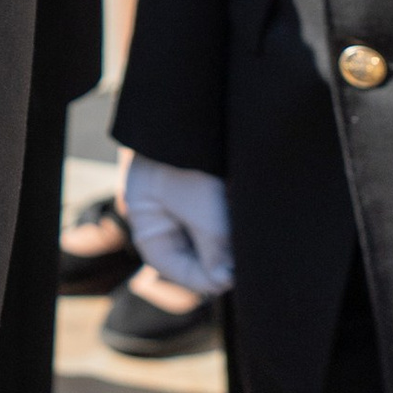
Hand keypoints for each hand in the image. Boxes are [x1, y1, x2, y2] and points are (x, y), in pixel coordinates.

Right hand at [123, 157, 234, 296]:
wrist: (191, 110)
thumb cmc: (187, 159)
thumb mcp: (201, 210)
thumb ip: (214, 249)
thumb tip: (224, 281)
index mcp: (148, 225)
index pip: (174, 269)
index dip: (203, 279)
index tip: (233, 280)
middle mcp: (162, 218)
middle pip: (192, 255)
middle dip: (218, 258)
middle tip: (245, 261)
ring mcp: (181, 205)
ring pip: (208, 239)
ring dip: (227, 240)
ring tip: (243, 232)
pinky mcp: (202, 193)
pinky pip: (216, 220)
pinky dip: (229, 222)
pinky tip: (241, 215)